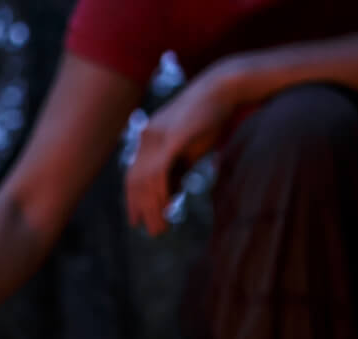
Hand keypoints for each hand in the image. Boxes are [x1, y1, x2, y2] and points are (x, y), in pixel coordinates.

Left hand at [125, 61, 245, 236]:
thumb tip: (169, 195)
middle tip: (151, 231)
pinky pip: (159, 172)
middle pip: (135, 181)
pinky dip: (160, 193)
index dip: (133, 200)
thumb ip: (176, 170)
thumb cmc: (210, 118)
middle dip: (140, 208)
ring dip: (152, 208)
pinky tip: (167, 208)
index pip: (133, 175)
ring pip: (145, 180)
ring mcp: (156, 136)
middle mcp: (146, 137)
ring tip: (161, 228)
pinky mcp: (171, 138)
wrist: (223, 89)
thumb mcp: (188, 149)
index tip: (137, 220)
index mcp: (148, 139)